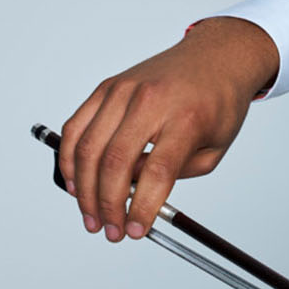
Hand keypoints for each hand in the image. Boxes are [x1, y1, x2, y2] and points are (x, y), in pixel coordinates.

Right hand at [59, 17, 278, 242]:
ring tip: (91, 216)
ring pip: (90, 148)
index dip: (142, 209)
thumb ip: (176, 174)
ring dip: (84, 190)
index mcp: (186, 118)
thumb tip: (132, 192)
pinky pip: (77, 126)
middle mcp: (151, 101)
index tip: (135, 232)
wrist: (215, 56)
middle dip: (108, 206)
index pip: (158, 172)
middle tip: (111, 231)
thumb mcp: (214, 148)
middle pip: (116, 162)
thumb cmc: (218, 102)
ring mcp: (124, 91)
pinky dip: (70, 158)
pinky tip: (75, 182)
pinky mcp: (108, 87)